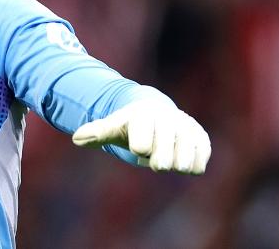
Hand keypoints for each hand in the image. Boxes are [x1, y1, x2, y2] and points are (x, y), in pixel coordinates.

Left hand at [72, 99, 210, 174]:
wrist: (157, 113)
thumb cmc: (131, 124)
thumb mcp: (113, 126)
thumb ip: (96, 132)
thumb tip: (76, 138)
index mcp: (145, 116)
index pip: (141, 146)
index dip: (139, 148)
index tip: (138, 145)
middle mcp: (169, 119)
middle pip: (164, 160)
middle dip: (157, 162)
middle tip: (153, 156)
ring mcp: (188, 129)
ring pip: (184, 164)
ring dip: (174, 165)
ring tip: (166, 153)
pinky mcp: (202, 139)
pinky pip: (199, 165)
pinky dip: (189, 166)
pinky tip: (180, 156)